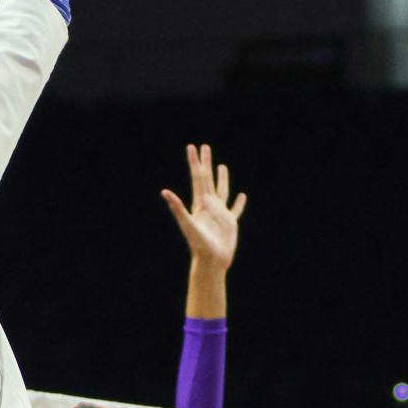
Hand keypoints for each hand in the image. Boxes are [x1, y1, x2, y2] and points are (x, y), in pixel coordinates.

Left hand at [161, 144, 246, 270]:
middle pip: (208, 179)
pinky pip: (235, 210)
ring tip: (222, 166)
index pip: (197, 178)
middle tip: (205, 147)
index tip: (192, 147)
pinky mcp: (230, 223)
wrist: (211, 261)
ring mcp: (220, 214)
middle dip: (206, 163)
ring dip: (221, 178)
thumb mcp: (187, 224)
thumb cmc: (198, 245)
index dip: (195, 163)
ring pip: (221, 191)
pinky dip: (239, 203)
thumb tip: (164, 192)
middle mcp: (208, 206)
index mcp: (199, 203)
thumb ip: (177, 207)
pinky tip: (242, 195)